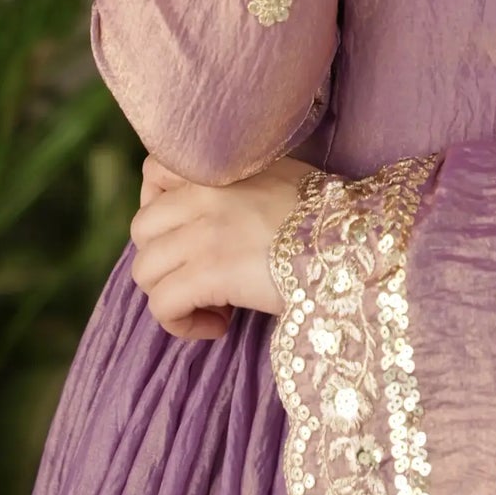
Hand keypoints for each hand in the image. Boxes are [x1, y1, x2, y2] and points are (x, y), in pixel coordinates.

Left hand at [129, 150, 315, 341]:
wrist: (354, 243)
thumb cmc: (329, 217)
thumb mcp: (281, 177)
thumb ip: (242, 185)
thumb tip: (223, 216)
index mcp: (220, 169)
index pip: (153, 173)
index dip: (157, 207)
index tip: (182, 233)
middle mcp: (203, 194)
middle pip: (141, 231)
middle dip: (165, 260)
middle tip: (202, 278)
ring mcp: (201, 233)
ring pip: (145, 271)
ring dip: (173, 295)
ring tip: (215, 305)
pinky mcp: (207, 273)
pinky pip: (162, 306)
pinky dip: (182, 324)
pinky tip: (220, 325)